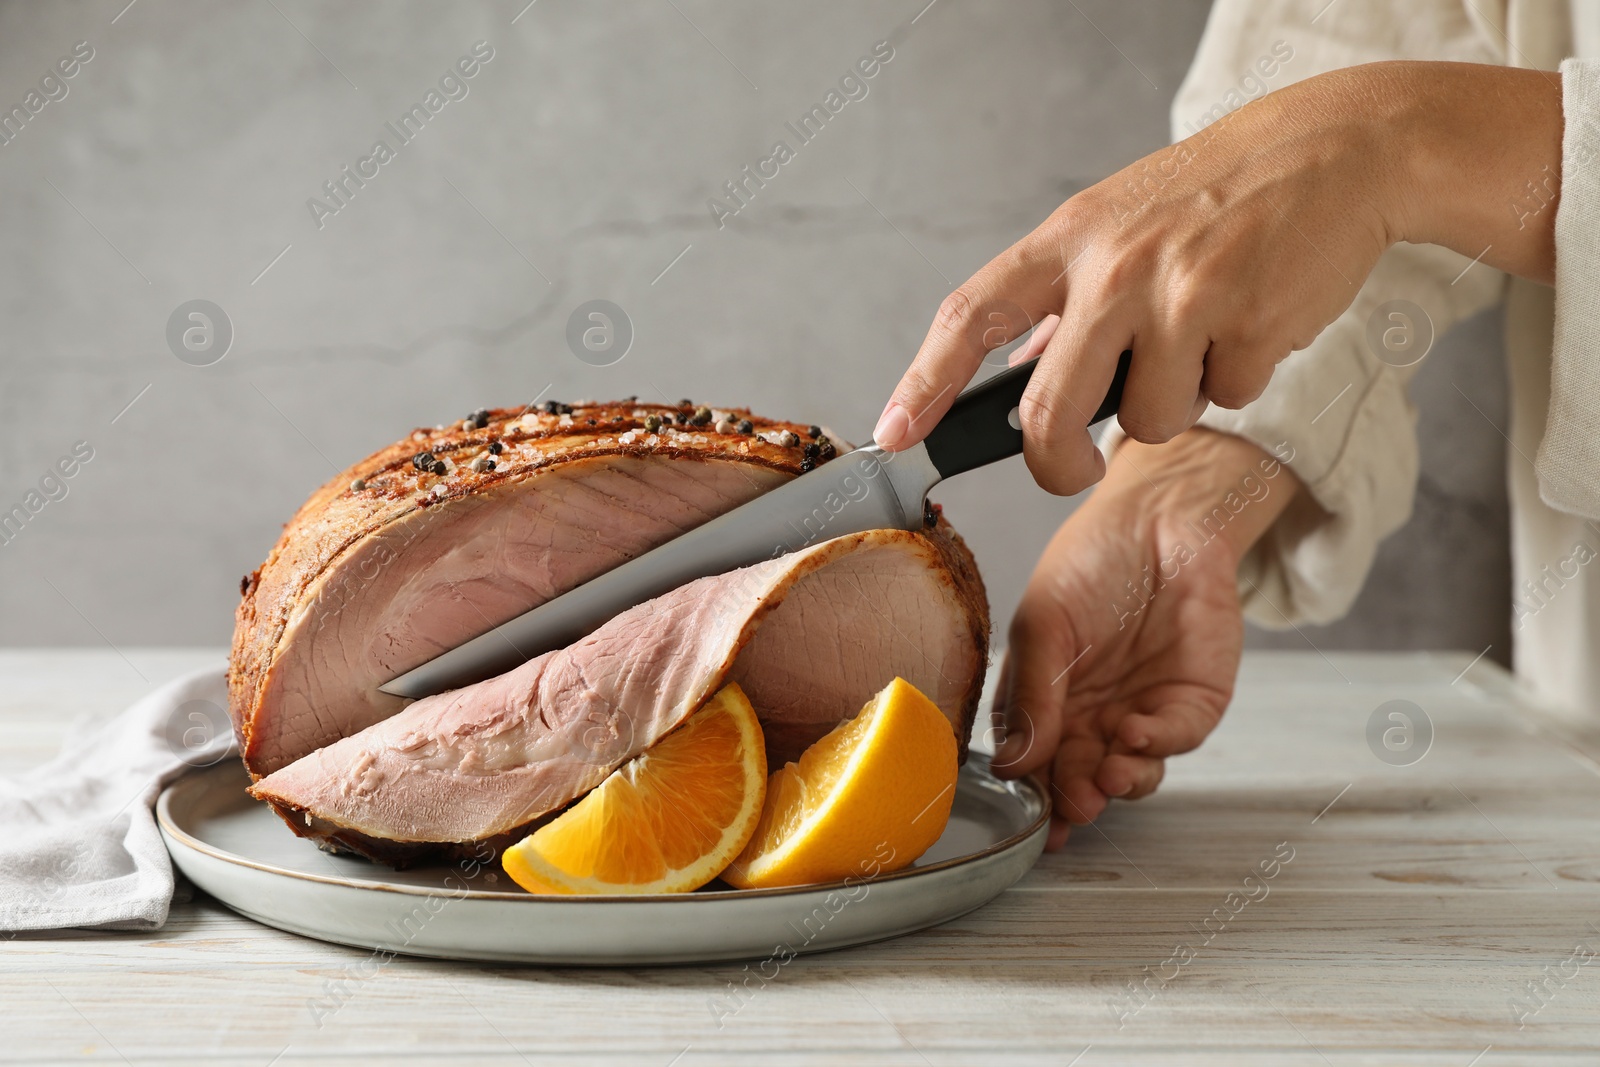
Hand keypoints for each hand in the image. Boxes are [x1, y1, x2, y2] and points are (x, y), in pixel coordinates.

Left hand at [875, 61, 1560, 495]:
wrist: (1330, 150)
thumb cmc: (1212, 195)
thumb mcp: (1119, 226)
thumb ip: (1065, 302)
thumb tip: (1017, 379)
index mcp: (1068, 241)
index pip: (971, 314)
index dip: (923, 381)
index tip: (894, 434)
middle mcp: (1113, 267)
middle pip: (1049, 410)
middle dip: (1054, 464)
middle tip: (1071, 470)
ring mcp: (1180, 294)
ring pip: (1146, 420)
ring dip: (1173, 407)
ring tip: (1200, 342)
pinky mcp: (1247, 320)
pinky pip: (1223, 398)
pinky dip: (1236, 380)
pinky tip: (1250, 323)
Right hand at [990, 429, 1299, 849]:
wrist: (1162, 519)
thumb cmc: (1092, 559)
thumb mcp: (1043, 622)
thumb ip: (1031, 693)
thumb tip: (1013, 763)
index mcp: (1049, 699)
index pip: (1037, 760)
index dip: (1036, 793)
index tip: (1034, 815)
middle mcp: (1094, 714)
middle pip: (1083, 776)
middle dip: (1078, 798)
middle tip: (1074, 808)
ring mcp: (1143, 711)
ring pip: (1131, 770)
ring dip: (1119, 782)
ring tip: (1108, 777)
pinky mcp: (1192, 703)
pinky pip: (1176, 738)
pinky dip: (1157, 746)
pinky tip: (1136, 735)